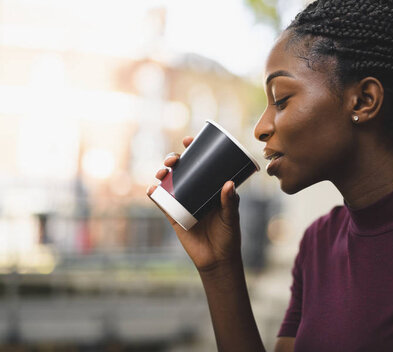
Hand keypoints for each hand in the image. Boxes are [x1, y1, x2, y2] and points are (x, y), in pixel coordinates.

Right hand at [147, 136, 241, 272]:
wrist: (217, 260)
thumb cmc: (229, 236)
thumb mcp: (232, 217)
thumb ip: (230, 202)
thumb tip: (228, 184)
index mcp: (211, 186)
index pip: (202, 163)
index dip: (194, 149)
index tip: (188, 140)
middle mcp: (196, 191)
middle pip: (182, 169)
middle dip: (174, 159)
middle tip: (174, 159)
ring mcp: (183, 202)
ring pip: (169, 182)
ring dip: (162, 173)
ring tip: (163, 172)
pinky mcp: (174, 216)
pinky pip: (161, 202)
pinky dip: (154, 194)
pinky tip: (152, 189)